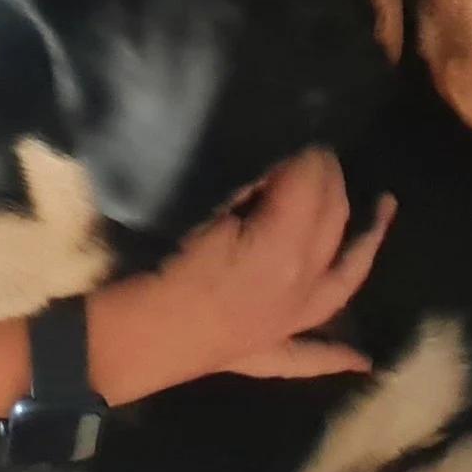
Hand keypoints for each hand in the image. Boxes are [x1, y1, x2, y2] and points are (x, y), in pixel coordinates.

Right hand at [0, 148, 391, 416]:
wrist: (85, 347)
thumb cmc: (124, 265)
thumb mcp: (181, 205)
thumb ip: (230, 175)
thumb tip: (259, 140)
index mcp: (279, 254)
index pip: (310, 181)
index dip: (303, 143)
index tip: (288, 110)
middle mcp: (292, 293)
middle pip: (330, 220)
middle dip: (326, 175)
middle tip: (304, 136)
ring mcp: (276, 328)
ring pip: (337, 283)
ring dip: (362, 246)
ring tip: (386, 209)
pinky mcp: (250, 354)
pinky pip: (302, 357)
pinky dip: (332, 357)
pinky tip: (360, 361)